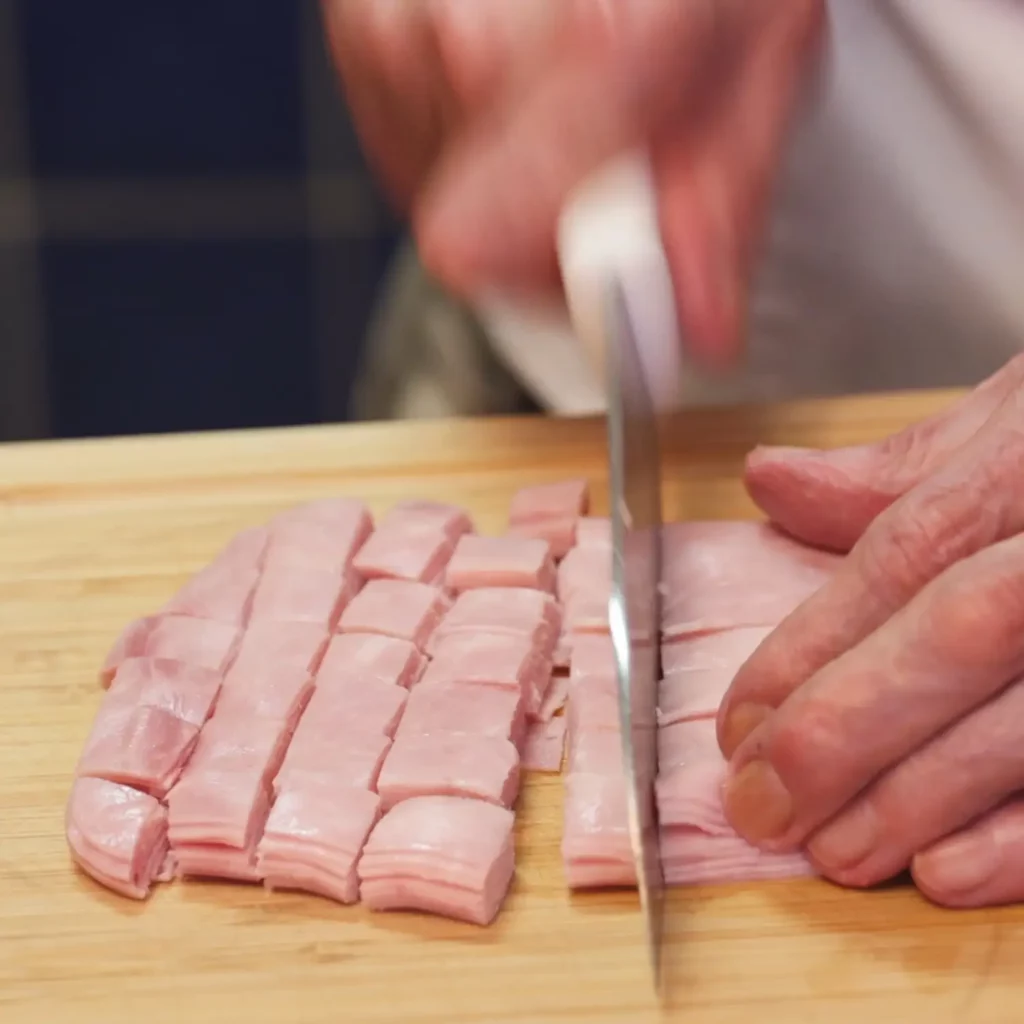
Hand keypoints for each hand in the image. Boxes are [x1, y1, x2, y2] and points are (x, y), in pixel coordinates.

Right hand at [321, 0, 823, 365]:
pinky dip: (477, 147)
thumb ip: (719, 210)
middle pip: (470, 240)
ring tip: (573, 95)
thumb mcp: (760, 62)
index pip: (484, 249)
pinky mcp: (361, 29)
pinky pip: (415, 157)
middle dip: (554, 233)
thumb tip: (695, 334)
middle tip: (617, 157)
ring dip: (518, 183)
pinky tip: (524, 85)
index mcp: (585, 42)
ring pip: (443, 201)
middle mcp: (460, 29)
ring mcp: (393, 24)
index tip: (618, 281)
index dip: (553, 292)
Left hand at [716, 353, 1023, 907]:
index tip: (742, 721)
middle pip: (963, 632)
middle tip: (761, 805)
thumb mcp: (1023, 417)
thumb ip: (903, 469)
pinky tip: (949, 874)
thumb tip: (769, 481)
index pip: (911, 549)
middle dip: (848, 727)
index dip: (815, 640)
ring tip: (834, 852)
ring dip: (923, 798)